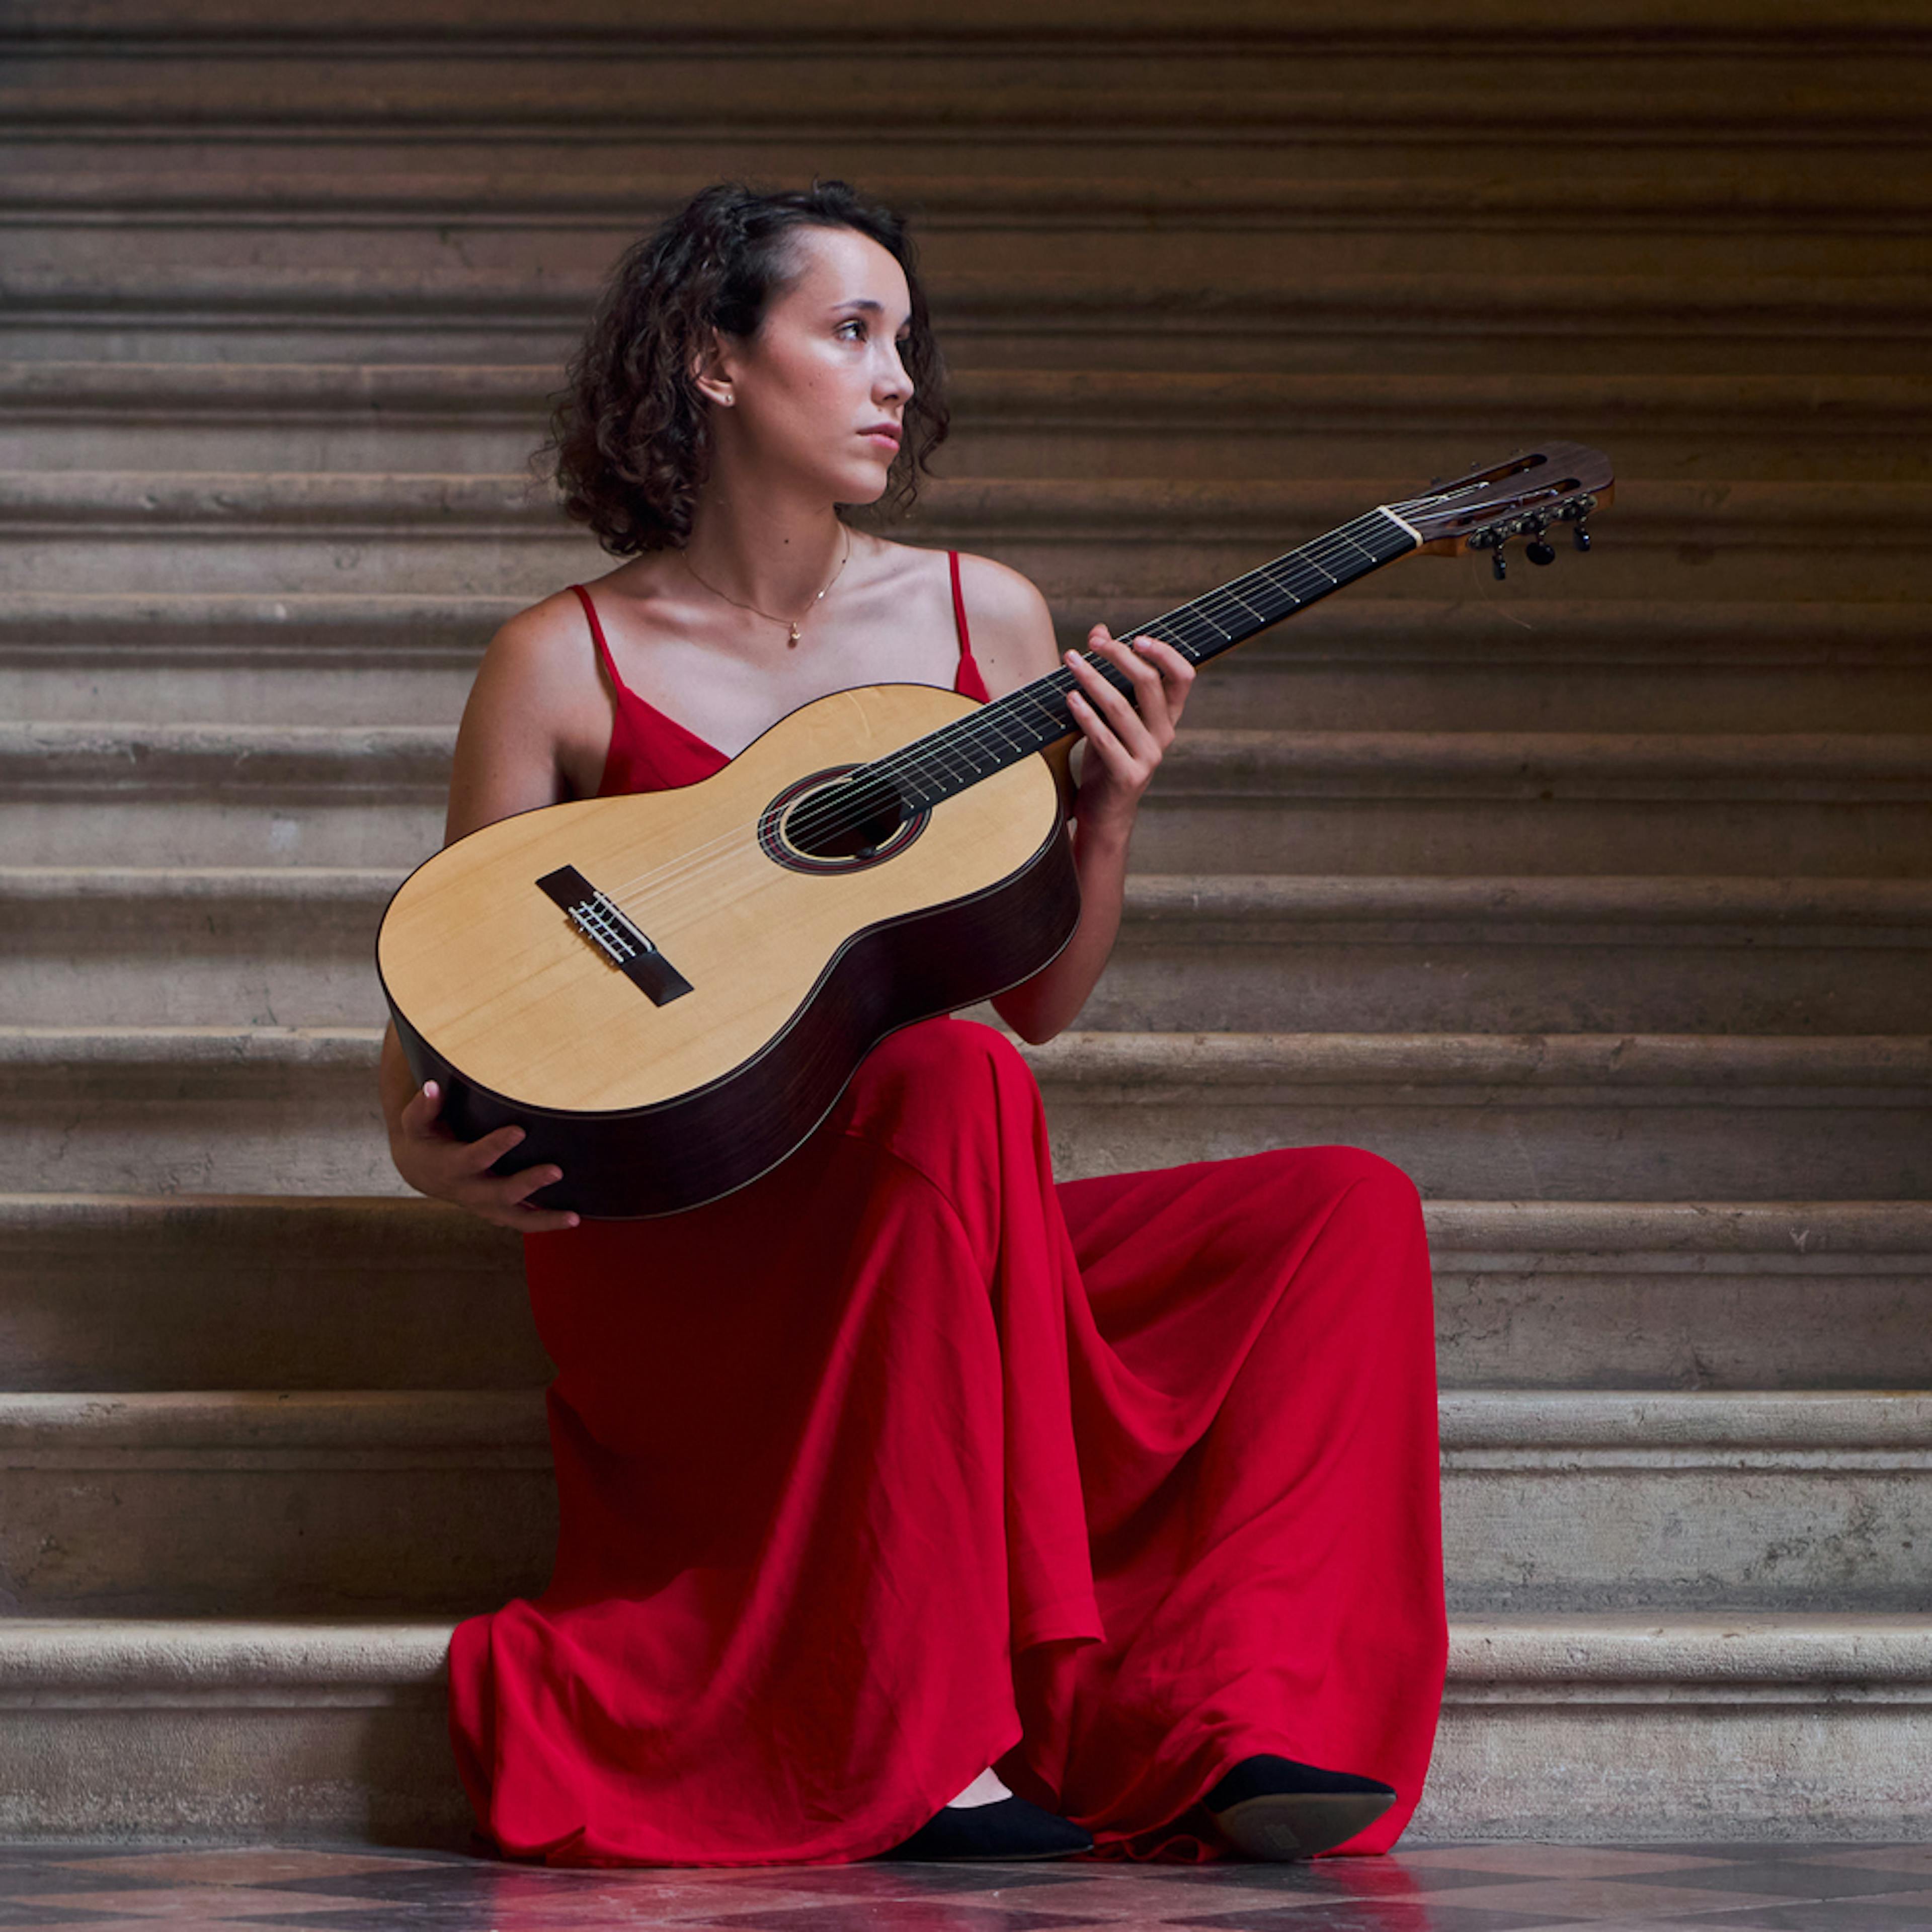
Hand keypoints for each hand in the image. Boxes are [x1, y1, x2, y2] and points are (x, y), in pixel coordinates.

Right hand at [390, 1079, 580, 1232]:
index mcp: (452, 1166)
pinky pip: (522, 1222)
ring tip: (573, 1216)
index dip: (496, 1146)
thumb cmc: (424, 1139)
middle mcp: (470, 1191)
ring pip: (516, 1218)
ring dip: (545, 1218)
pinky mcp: (496, 1211)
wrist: (421, 1171)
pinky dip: (545, 1223)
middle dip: (529, 1183)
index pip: (476, 1158)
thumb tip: (433, 1088)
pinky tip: (572, 1219)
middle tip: (556, 1170)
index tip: (519, 1130)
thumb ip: (424, 1107)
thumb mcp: (415, 1123)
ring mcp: (484, 1205)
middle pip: (501, 1193)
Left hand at [1062, 627, 1194, 836]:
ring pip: (1122, 707)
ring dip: (1093, 680)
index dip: (1164, 653)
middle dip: (1120, 657)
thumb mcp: (1112, 716)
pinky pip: (1104, 738)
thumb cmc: (1108, 758)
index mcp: (1167, 717)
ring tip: (1071, 662)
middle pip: (1150, 683)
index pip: (1183, 677)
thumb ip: (1111, 675)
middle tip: (1092, 644)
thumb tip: (1099, 630)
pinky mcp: (1128, 775)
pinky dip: (1085, 715)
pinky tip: (1070, 697)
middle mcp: (1164, 734)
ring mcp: (1148, 757)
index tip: (1137, 637)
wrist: (1106, 813)